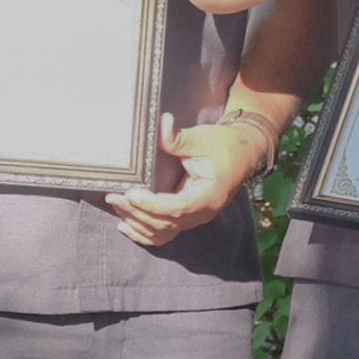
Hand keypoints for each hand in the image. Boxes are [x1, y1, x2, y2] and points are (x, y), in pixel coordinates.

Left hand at [105, 113, 262, 247]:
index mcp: (208, 195)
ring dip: (137, 222)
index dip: (150, 204)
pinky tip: (126, 224)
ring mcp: (196, 218)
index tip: (130, 193)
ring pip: (162, 233)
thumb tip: (160, 124)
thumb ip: (178, 137)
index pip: (175, 208)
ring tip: (116, 204)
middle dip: (136, 211)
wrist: (244, 153)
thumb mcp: (202, 138)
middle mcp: (203, 213)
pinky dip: (144, 233)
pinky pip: (165, 234)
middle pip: (164, 223)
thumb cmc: (224, 145)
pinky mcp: (189, 217)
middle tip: (114, 195)